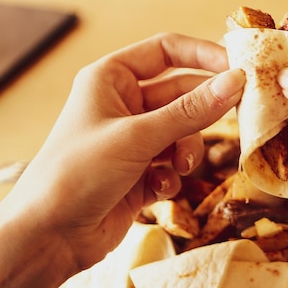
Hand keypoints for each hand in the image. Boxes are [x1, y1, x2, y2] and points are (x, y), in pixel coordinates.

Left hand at [4, 33, 244, 271]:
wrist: (50, 236)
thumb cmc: (77, 173)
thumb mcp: (137, 137)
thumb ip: (190, 111)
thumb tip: (235, 81)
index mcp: (111, 80)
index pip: (166, 51)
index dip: (203, 56)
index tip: (237, 69)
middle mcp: (123, 107)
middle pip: (181, 96)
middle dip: (201, 113)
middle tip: (235, 118)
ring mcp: (132, 143)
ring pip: (182, 135)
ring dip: (186, 152)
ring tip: (177, 168)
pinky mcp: (139, 175)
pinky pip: (172, 166)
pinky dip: (171, 178)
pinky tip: (157, 190)